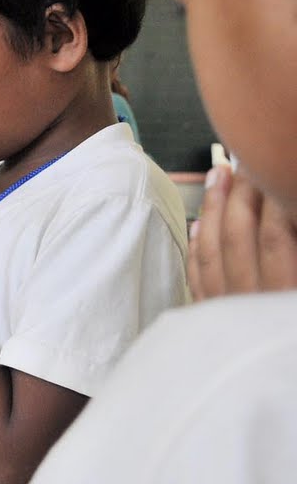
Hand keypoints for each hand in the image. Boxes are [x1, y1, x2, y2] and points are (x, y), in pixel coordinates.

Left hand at [189, 167, 296, 298]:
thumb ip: (291, 242)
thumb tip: (287, 208)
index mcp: (284, 291)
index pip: (274, 235)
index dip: (270, 199)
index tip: (269, 170)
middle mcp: (251, 301)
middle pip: (237, 237)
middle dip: (237, 195)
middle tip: (241, 164)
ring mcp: (225, 311)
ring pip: (211, 252)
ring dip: (212, 210)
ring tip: (216, 178)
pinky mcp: (208, 319)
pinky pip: (197, 278)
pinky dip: (197, 248)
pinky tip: (198, 225)